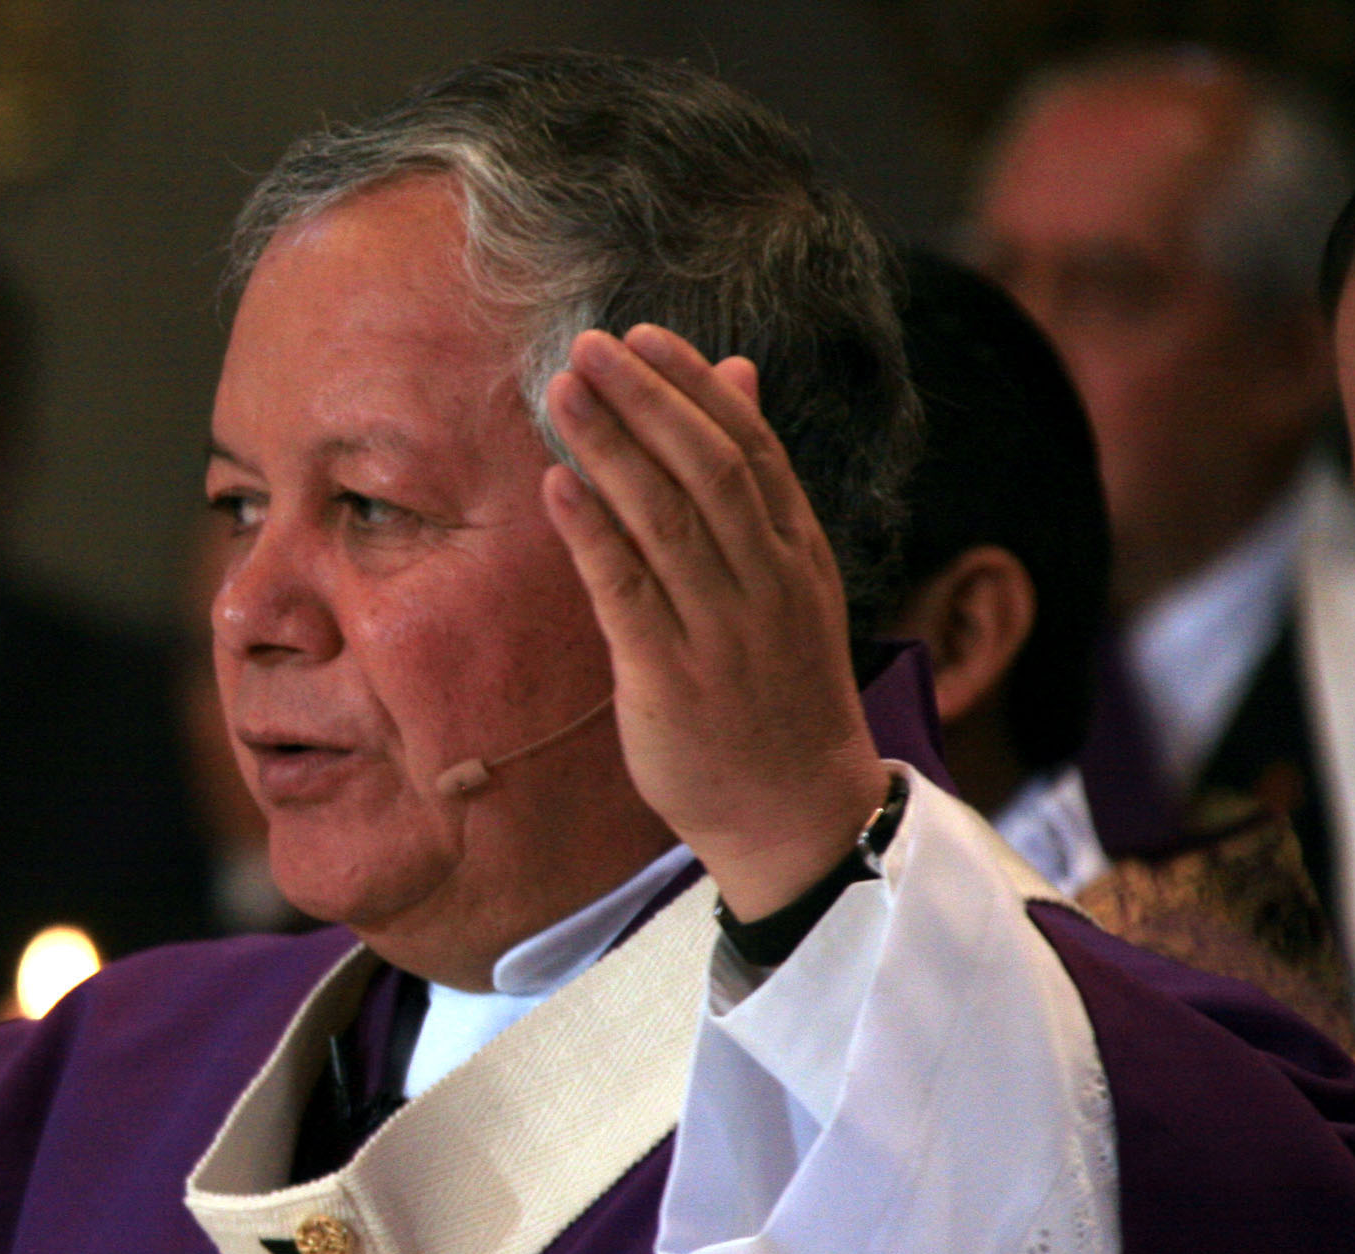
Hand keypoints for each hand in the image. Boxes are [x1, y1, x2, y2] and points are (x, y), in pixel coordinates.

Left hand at [539, 325, 885, 921]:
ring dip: (608, 447)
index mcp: (796, 554)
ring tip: (560, 392)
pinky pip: (629, 591)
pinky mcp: (673, 678)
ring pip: (666, 517)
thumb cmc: (779, 695)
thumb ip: (756, 486)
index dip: (693, 387)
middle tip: (586, 346)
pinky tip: (556, 486)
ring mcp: (723, 630)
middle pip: (704, 467)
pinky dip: (593, 532)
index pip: (748, 447)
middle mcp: (766, 582)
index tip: (642, 337)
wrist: (798, 814)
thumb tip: (737, 376)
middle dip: (645, 399)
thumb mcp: (789, 583)